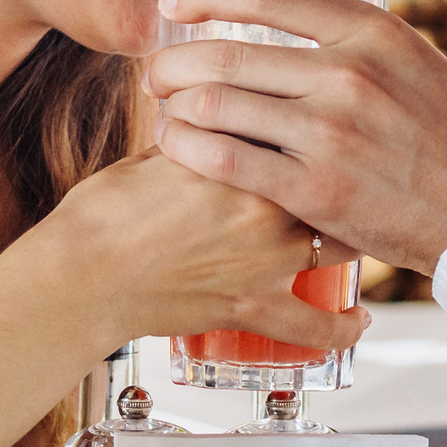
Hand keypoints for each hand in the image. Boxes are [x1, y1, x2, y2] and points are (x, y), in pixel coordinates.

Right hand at [33, 149, 368, 357]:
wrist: (79, 274)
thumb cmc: (104, 213)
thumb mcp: (156, 154)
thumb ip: (202, 138)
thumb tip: (220, 119)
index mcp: (239, 154)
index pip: (304, 126)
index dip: (323, 123)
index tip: (334, 123)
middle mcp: (265, 204)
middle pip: (337, 179)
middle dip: (351, 176)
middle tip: (360, 174)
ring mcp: (264, 260)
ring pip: (343, 244)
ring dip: (357, 237)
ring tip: (367, 233)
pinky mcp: (251, 308)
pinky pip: (314, 326)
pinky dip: (342, 326)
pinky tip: (358, 320)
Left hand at [145, 0, 446, 272]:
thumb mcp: (419, 64)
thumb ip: (362, 45)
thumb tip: (307, 25)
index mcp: (373, 31)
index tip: (175, 1)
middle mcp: (348, 72)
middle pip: (225, 52)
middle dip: (174, 61)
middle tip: (157, 71)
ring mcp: (331, 132)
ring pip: (217, 105)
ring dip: (175, 106)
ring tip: (164, 112)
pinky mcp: (318, 190)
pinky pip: (227, 160)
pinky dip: (188, 149)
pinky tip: (175, 148)